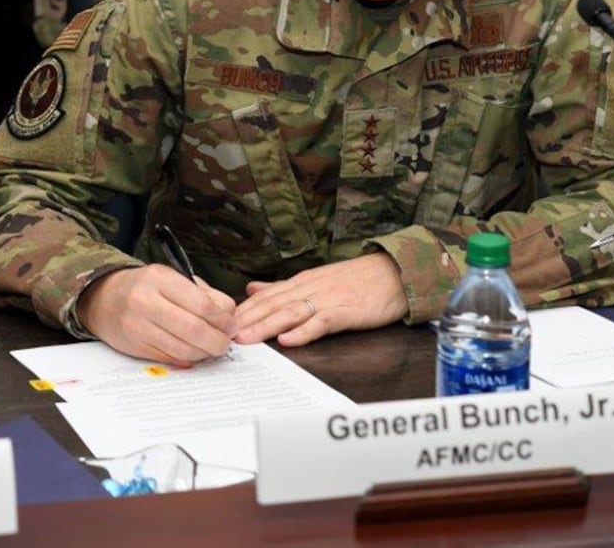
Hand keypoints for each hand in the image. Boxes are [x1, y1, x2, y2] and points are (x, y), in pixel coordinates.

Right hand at [75, 265, 235, 365]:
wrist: (102, 299)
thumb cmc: (144, 288)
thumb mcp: (171, 278)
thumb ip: (202, 294)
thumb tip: (229, 317)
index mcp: (159, 279)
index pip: (202, 304)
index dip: (223, 319)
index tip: (231, 325)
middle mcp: (146, 302)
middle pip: (194, 329)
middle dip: (218, 340)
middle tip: (225, 342)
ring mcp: (139, 326)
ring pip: (184, 349)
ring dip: (205, 353)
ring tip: (210, 348)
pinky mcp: (135, 347)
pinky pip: (171, 359)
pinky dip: (188, 358)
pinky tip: (193, 352)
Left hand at [232, 253, 407, 346]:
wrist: (394, 273)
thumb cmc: (356, 280)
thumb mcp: (315, 280)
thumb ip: (283, 287)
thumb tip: (252, 289)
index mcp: (300, 283)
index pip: (264, 297)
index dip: (241, 310)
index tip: (219, 321)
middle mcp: (309, 289)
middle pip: (271, 305)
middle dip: (246, 320)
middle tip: (222, 334)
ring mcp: (327, 299)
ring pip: (290, 313)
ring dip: (266, 326)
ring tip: (246, 339)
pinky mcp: (346, 311)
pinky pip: (321, 322)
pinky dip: (304, 331)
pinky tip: (288, 340)